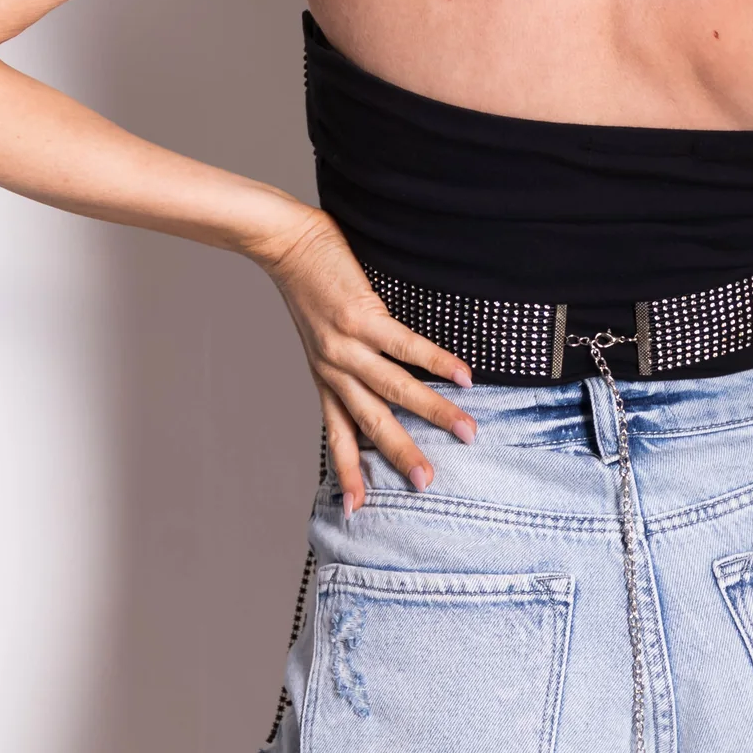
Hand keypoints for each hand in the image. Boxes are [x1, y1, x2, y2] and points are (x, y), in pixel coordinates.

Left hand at [254, 204, 475, 512]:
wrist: (284, 243)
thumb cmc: (308, 284)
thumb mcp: (320, 335)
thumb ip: (346, 359)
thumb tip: (378, 371)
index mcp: (325, 377)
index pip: (338, 435)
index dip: (348, 472)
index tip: (358, 509)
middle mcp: (334, 368)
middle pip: (371, 422)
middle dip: (401, 454)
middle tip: (429, 483)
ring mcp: (347, 344)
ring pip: (395, 389)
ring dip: (433, 413)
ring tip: (467, 432)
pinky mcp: (362, 315)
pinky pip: (405, 345)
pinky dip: (437, 361)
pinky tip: (463, 376)